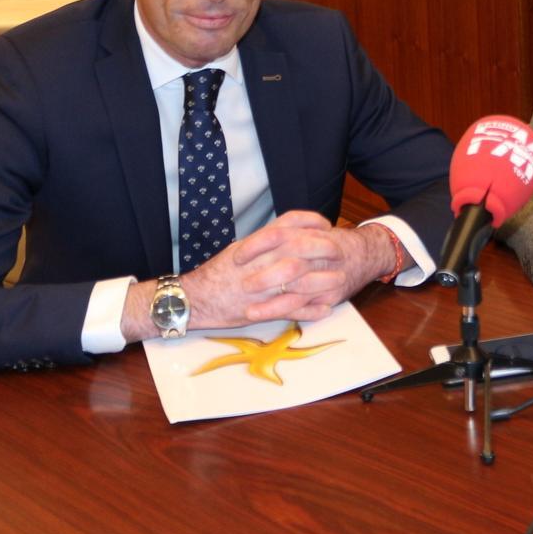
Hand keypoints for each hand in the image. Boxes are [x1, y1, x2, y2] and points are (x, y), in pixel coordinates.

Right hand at [121, 211, 393, 339]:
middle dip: (322, 249)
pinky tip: (324, 308)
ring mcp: (258, 287)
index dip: (310, 222)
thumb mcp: (240, 249)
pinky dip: (309, 310)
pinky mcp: (258, 310)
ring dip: (322, 281)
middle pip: (297, 249)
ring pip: (297, 280)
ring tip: (339, 281)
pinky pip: (289, 310)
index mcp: (254, 244)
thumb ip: (265, 241)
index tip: (326, 225)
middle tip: (340, 251)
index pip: (286, 224)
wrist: (192, 300)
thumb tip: (292, 231)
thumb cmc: (218, 274)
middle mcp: (257, 262)